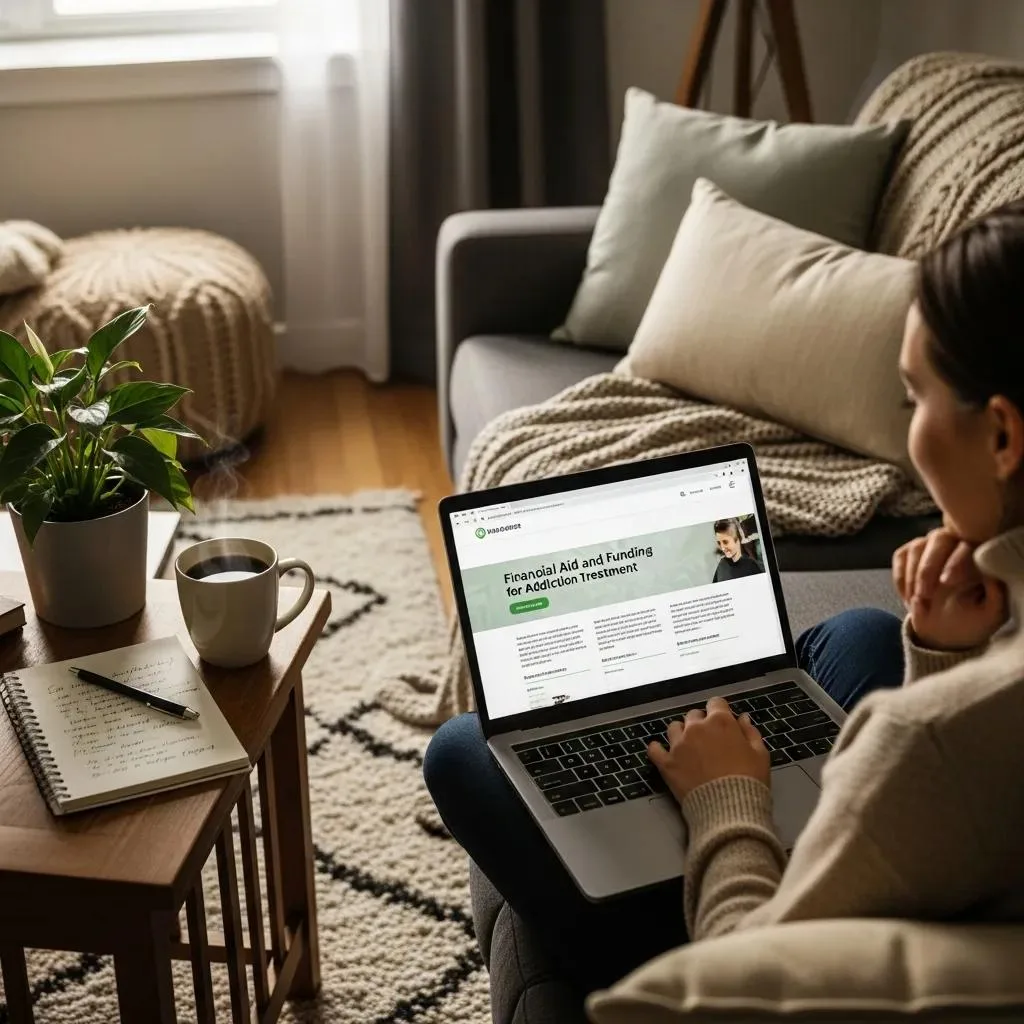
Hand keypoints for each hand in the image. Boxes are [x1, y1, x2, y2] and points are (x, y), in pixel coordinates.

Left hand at [648, 696, 769, 804]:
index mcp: (720, 722)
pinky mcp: (667, 763)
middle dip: (701, 723)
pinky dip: (657, 749)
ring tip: (688, 746)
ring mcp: (678, 745)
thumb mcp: (760, 755)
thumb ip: (751, 733)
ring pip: (674, 727)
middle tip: (709, 740)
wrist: (730, 809)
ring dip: (681, 733)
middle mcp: (696, 728)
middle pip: (694, 715)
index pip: (716, 703)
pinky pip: (654, 749)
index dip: (720, 712)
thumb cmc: (749, 781)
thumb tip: (743, 718)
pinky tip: (661, 752)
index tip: (723, 723)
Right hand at [892, 527, 1006, 650]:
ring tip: (916, 602)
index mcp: (980, 555)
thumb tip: (990, 573)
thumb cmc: (972, 620)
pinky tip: (908, 598)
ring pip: (917, 547)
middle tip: (923, 595)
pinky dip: (901, 578)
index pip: (968, 547)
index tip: (946, 582)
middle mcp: (955, 543)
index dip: (955, 562)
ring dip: (912, 576)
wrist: (946, 630)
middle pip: (939, 539)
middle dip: (928, 568)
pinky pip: (901, 556)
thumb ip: (996, 594)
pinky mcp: (909, 553)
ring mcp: (930, 546)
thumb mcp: (991, 613)